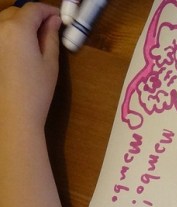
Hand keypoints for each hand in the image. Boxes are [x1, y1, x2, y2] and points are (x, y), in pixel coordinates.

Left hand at [0, 2, 60, 130]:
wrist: (13, 114)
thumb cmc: (36, 91)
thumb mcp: (50, 62)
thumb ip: (50, 36)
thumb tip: (53, 21)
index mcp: (18, 29)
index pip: (33, 9)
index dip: (49, 10)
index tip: (59, 18)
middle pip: (17, 12)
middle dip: (33, 17)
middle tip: (49, 29)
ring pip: (4, 21)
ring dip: (19, 24)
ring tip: (34, 40)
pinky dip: (8, 36)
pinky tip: (19, 50)